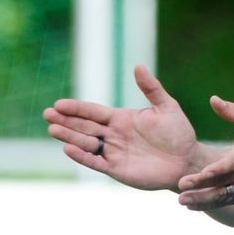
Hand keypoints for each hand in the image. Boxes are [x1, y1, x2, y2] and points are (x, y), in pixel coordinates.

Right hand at [43, 65, 201, 190]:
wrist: (187, 160)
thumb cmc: (178, 132)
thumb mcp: (167, 107)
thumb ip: (151, 88)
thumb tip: (138, 66)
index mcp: (122, 118)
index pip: (93, 112)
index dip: (76, 108)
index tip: (58, 104)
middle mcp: (113, 134)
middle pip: (84, 126)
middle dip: (66, 120)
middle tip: (46, 113)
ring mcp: (113, 152)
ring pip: (86, 143)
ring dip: (69, 136)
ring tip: (53, 129)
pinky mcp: (116, 169)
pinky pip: (95, 161)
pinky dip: (82, 156)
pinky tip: (68, 149)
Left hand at [176, 95, 233, 210]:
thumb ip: (232, 110)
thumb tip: (213, 100)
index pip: (230, 165)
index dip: (215, 170)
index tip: (200, 173)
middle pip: (221, 183)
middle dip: (201, 187)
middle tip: (181, 186)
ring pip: (221, 197)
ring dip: (201, 200)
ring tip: (182, 201)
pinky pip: (223, 203)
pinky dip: (207, 206)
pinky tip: (190, 206)